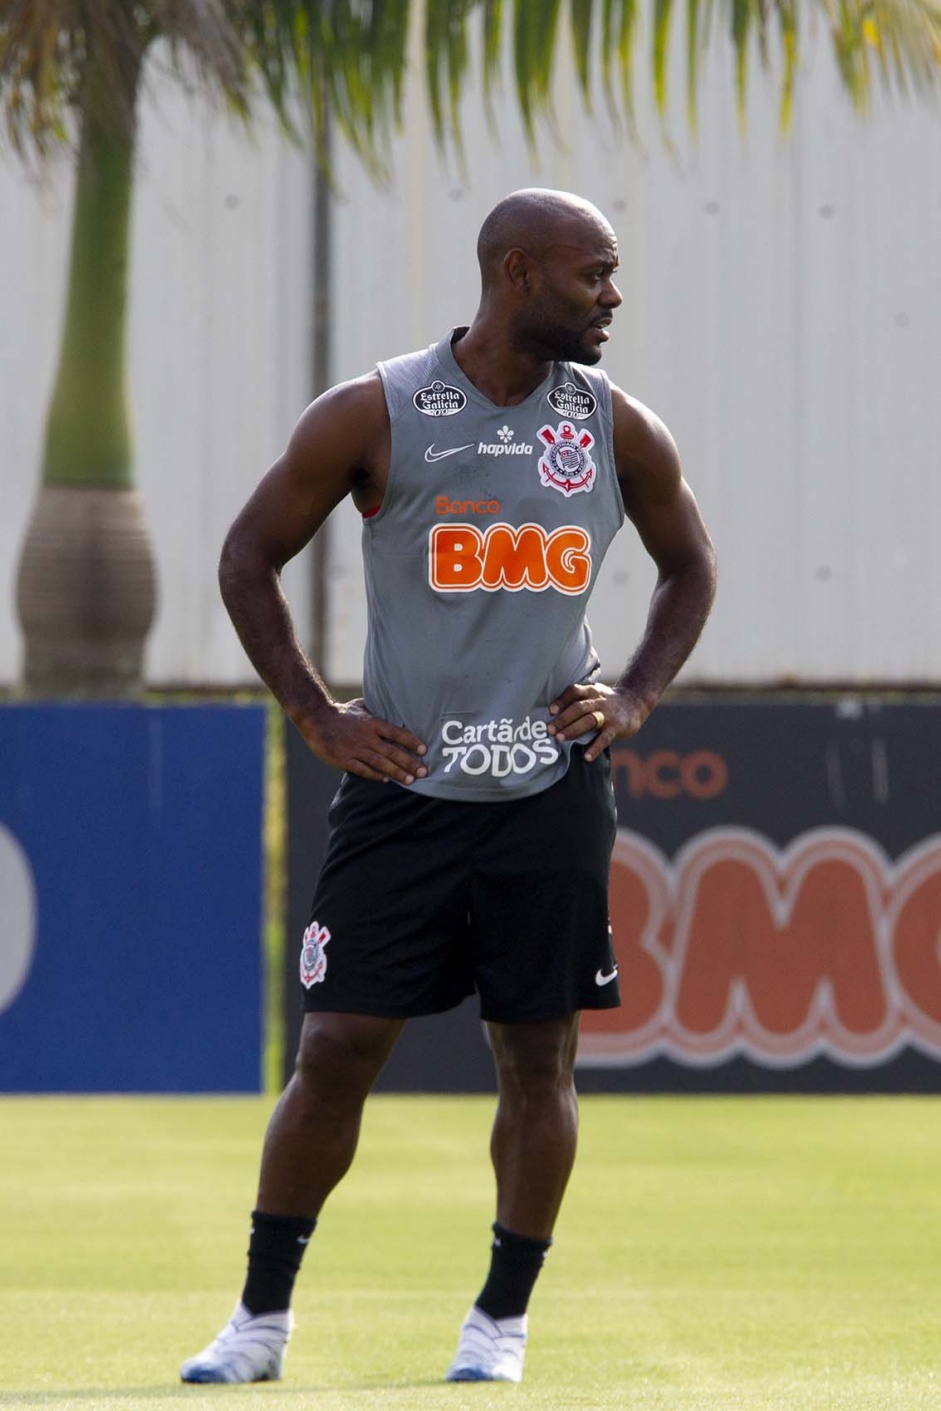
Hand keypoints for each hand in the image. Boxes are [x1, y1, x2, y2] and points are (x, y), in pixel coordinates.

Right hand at [300, 698, 427, 783]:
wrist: (316, 718)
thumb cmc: (340, 712)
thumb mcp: (360, 706)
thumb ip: (376, 710)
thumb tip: (391, 707)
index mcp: (372, 723)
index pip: (396, 733)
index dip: (411, 742)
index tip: (424, 750)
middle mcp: (366, 737)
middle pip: (392, 752)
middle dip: (409, 763)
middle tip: (424, 772)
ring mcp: (355, 749)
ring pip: (380, 763)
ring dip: (397, 772)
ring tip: (410, 780)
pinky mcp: (344, 760)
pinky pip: (362, 769)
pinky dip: (375, 775)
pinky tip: (386, 780)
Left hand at [547, 682, 649, 761]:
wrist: (635, 701)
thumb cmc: (606, 701)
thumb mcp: (594, 693)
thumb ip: (578, 700)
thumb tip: (551, 715)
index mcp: (591, 691)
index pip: (574, 691)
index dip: (562, 700)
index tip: (550, 710)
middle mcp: (599, 701)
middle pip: (579, 708)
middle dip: (563, 719)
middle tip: (550, 729)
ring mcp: (608, 714)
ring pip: (589, 720)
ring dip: (573, 730)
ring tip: (561, 739)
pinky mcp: (618, 727)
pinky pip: (605, 738)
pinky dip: (595, 748)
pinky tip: (587, 757)